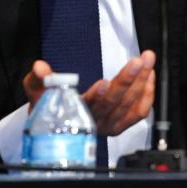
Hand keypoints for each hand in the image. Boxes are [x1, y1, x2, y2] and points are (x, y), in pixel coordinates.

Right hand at [22, 51, 156, 136]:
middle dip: (127, 81)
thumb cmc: (49, 107)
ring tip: (147, 60)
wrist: (58, 127)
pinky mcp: (121, 125)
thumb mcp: (38, 92)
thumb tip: (40, 67)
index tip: (103, 83)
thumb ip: (37, 79)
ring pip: (129, 107)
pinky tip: (149, 76)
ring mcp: (109, 126)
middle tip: (138, 61)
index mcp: (73, 116)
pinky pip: (139, 112)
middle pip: (112, 104)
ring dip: (141, 82)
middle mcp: (94, 123)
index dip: (96, 97)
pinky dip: (147, 94)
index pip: (85, 108)